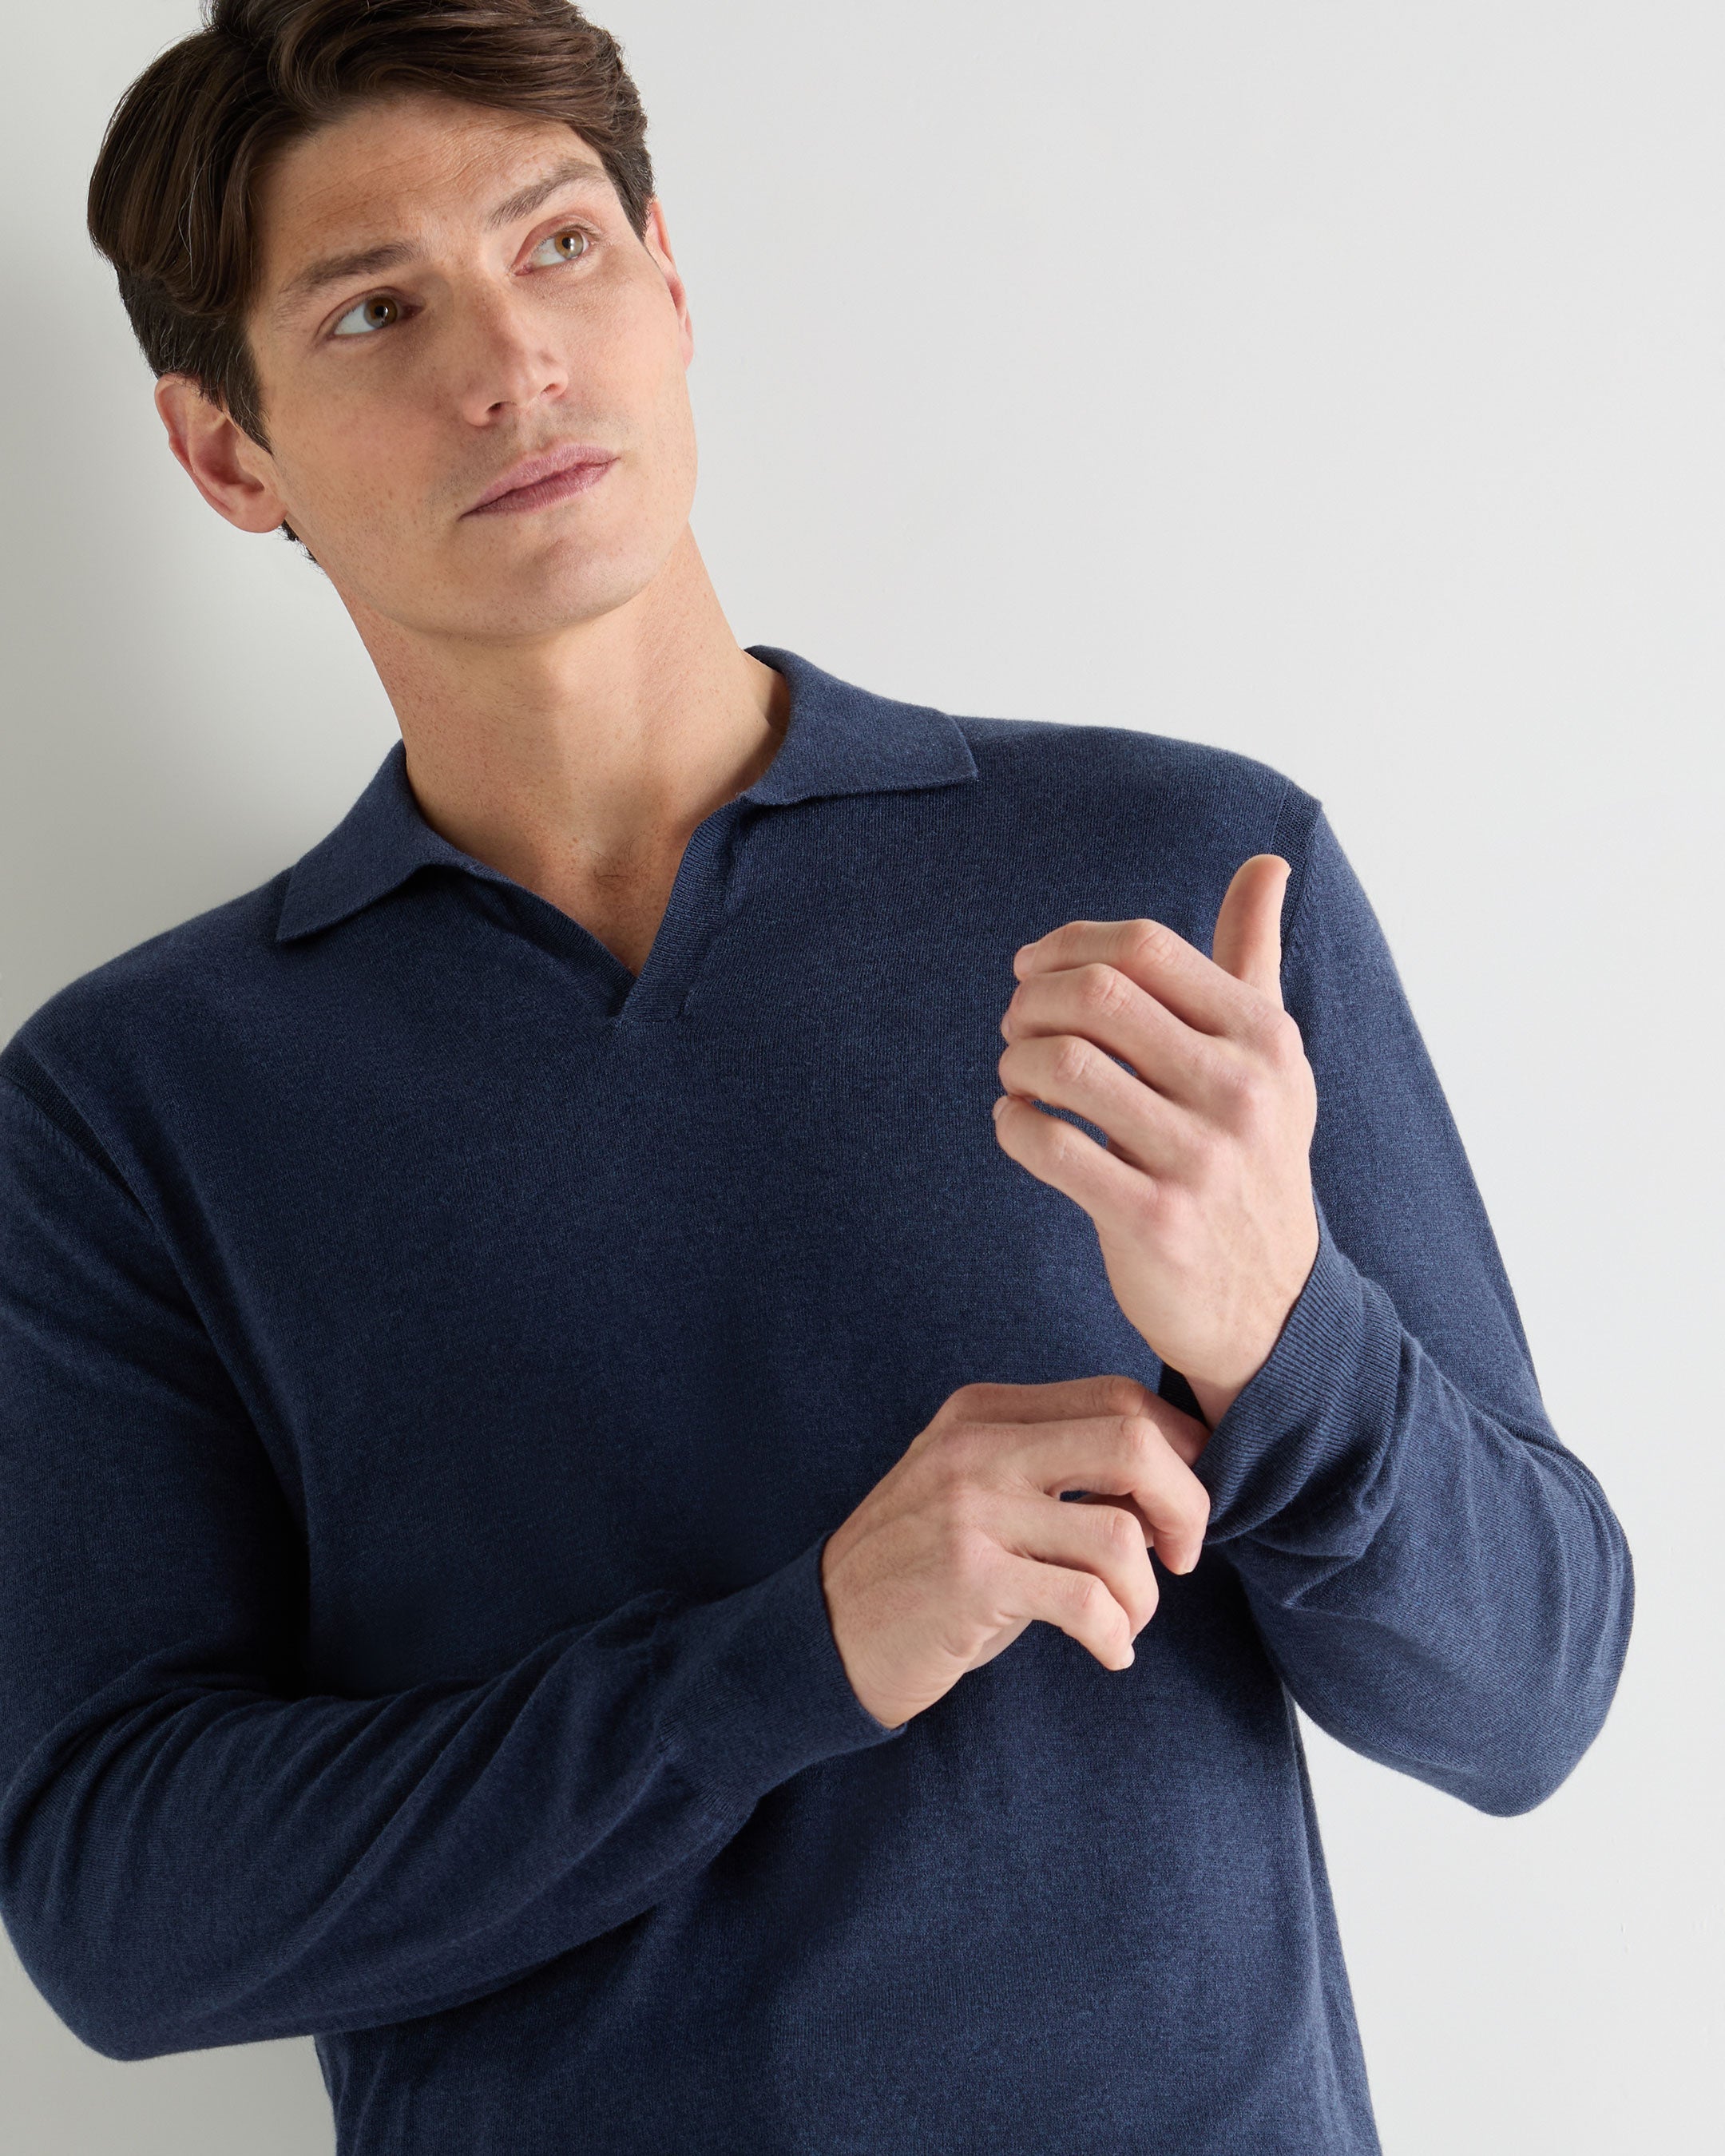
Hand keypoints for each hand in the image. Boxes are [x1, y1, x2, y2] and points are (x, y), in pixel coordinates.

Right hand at [821, 1377, 1210, 1728]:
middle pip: (1131, 1442)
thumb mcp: (982, 1494)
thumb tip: (1172, 1479)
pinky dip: (1116, 1637)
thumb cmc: (926, 1569)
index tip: (1191, 1502)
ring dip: (1146, 1595)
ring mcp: (970, 1510)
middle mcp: (976, 1447)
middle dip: (1187, 1505)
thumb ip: (1059, 1470)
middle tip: (1184, 1555)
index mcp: (985, 1412)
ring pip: (1119, 1536)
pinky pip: (1087, 1603)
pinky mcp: (969, 1579)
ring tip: (1126, 1622)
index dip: (1182, 1447)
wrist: (826, 1634)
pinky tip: (1109, 1653)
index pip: (1117, 1397)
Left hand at [991, 856, 1319, 1427]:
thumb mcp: (1271, 1058)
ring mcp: (1199, 1159)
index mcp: (1264, 1035)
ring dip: (1016, 1061)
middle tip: (1015, 1025)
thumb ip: (1254, 956)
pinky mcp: (1153, 1221)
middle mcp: (1240, 1090)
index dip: (1068, 945)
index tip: (1032, 968)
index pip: (1145, 948)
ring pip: (1065, 1065)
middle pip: (1096, 995)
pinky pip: (1048, 1147)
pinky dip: (1013, 1126)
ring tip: (1018, 1076)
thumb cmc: (1254, 1158)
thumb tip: (1267, 863)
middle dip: (1031, 1000)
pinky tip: (1020, 1126)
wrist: (1273, 1305)